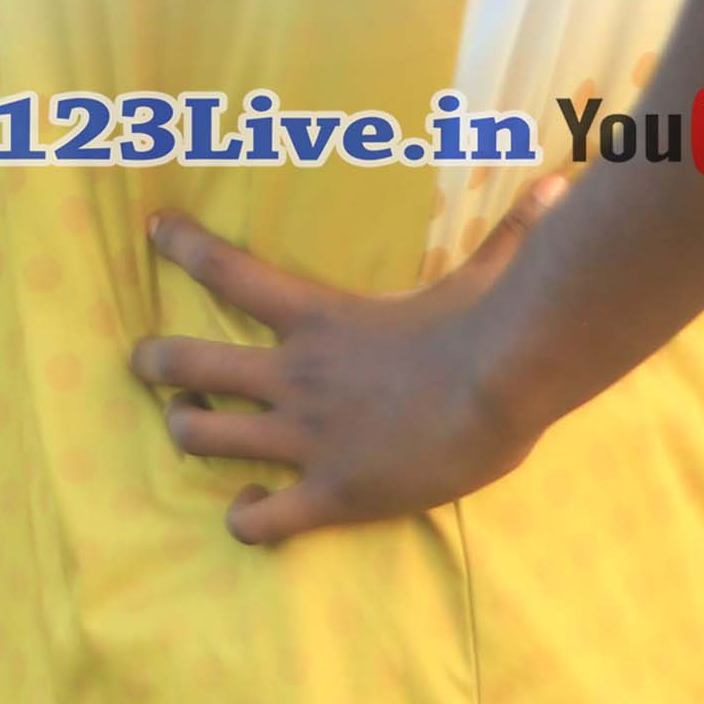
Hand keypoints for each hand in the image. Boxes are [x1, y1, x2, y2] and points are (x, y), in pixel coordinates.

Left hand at [126, 208, 546, 547]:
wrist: (499, 392)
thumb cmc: (491, 329)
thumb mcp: (488, 274)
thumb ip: (508, 232)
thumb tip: (559, 184)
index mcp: (319, 320)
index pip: (230, 272)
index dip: (183, 247)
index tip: (152, 229)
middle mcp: (295, 377)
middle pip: (188, 364)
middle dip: (155, 363)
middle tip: (143, 363)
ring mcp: (305, 438)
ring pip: (203, 438)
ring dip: (186, 433)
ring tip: (185, 431)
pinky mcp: (328, 493)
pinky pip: (260, 519)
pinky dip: (245, 519)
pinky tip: (248, 514)